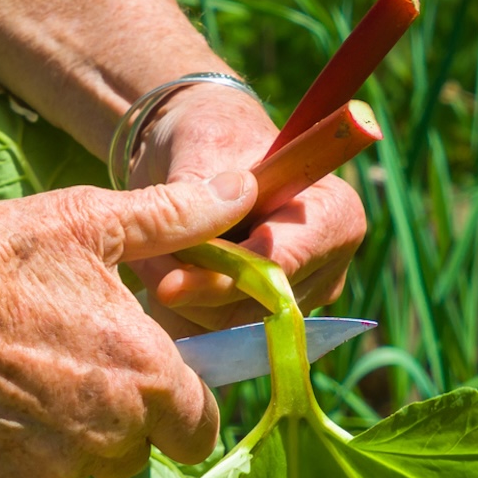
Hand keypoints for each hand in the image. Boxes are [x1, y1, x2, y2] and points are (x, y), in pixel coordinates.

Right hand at [0, 174, 255, 477]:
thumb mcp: (92, 222)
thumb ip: (177, 218)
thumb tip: (243, 190)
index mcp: (147, 375)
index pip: (202, 428)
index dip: (186, 408)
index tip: (160, 383)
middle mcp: (111, 433)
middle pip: (143, 448)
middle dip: (128, 418)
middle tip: (83, 368)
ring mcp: (56, 466)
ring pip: (89, 464)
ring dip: (77, 434)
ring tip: (33, 377)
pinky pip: (33, 476)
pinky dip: (22, 450)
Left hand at [125, 84, 366, 335]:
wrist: (204, 155)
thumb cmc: (212, 139)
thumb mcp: (203, 151)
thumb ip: (196, 203)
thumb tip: (186, 254)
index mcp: (335, 216)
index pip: (282, 267)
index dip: (226, 281)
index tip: (169, 286)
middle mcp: (329, 267)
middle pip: (258, 309)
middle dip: (195, 291)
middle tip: (141, 261)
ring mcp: (302, 300)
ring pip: (233, 330)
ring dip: (181, 303)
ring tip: (148, 261)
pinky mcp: (269, 320)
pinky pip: (220, 338)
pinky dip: (183, 313)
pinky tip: (162, 279)